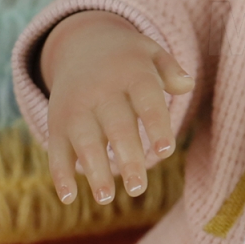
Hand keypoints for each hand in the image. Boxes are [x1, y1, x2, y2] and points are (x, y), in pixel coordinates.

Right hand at [41, 10, 193, 204]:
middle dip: (127, 156)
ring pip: (85, 140)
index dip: (156, 124)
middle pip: (116, 125)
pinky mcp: (57, 123)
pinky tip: (68, 198)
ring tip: (106, 198)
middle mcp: (102, 91)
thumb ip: (171, 70)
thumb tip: (188, 85)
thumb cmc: (128, 60)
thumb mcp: (151, 52)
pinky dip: (60, 173)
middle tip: (138, 188)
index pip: (146, 100)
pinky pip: (56, 149)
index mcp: (131, 74)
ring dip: (94, 170)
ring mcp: (77, 108)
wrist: (81, 45)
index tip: (166, 150)